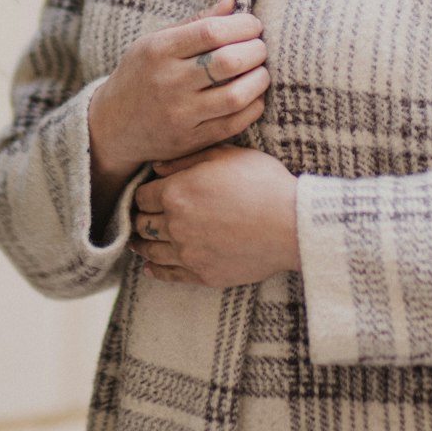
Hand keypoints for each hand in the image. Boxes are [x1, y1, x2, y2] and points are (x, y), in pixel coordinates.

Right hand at [88, 0, 268, 220]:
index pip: (212, 32)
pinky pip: (234, 123)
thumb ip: (196, 22)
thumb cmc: (141, 73)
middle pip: (228, 62)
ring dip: (259, 80)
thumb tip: (233, 0)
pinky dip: (253, 107)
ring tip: (260, 71)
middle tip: (260, 47)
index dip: (242, 25)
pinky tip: (253, 96)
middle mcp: (169, 82)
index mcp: (159, 50)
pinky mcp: (190, 141)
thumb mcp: (156, 41)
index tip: (252, 24)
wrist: (113, 125)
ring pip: (236, 95)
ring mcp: (180, 114)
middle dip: (255, 50)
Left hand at [129, 145, 298, 288]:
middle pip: (142, 224)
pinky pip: (169, 275)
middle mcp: (176, 224)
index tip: (148, 194)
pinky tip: (150, 269)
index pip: (141, 195)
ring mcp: (188, 253)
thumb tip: (156, 167)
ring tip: (139, 242)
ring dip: (142, 245)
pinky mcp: (203, 275)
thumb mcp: (224, 155)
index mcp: (176, 192)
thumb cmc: (262, 182)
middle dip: (141, 218)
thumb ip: (186, 159)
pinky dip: (155, 271)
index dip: (144, 193)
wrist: (291, 224)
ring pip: (151, 251)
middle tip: (142, 217)